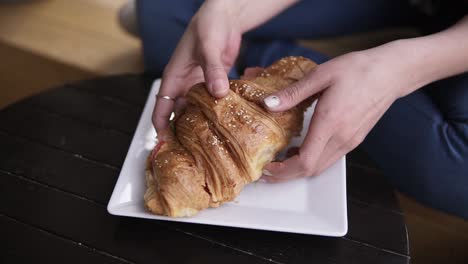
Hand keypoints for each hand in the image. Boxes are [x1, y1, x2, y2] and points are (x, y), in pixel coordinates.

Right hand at [152, 0, 299, 133]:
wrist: (225, 15)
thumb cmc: (208, 25)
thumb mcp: (209, 46)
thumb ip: (212, 69)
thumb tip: (217, 93)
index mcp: (174, 76)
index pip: (162, 106)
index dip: (161, 125)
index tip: (165, 143)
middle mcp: (185, 83)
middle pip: (178, 112)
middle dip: (181, 130)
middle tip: (190, 151)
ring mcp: (200, 84)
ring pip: (196, 109)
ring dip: (200, 123)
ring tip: (208, 142)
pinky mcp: (215, 83)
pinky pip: (212, 101)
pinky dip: (216, 112)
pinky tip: (224, 123)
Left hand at [262, 43, 424, 182]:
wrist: (391, 72)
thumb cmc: (358, 69)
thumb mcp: (321, 74)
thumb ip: (293, 93)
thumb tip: (268, 104)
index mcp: (330, 122)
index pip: (305, 161)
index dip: (283, 171)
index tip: (267, 168)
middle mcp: (342, 138)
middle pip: (311, 170)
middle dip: (286, 175)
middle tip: (267, 169)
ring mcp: (350, 141)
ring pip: (321, 167)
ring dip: (298, 170)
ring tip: (279, 161)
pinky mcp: (355, 140)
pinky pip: (329, 159)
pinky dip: (312, 161)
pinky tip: (300, 150)